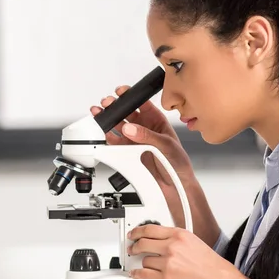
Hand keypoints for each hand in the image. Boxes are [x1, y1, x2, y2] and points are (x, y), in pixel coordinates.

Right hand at [91, 86, 219, 246]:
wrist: (175, 186)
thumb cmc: (178, 164)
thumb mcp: (166, 145)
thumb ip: (147, 136)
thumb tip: (130, 129)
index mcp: (157, 122)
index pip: (142, 105)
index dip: (131, 97)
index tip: (122, 92)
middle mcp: (144, 129)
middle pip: (126, 114)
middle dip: (115, 107)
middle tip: (107, 104)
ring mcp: (134, 141)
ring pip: (118, 127)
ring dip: (108, 120)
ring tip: (100, 114)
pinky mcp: (127, 153)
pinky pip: (115, 143)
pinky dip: (108, 137)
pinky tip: (104, 132)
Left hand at [127, 224, 244, 278]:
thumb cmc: (217, 269)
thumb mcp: (197, 244)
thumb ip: (179, 241)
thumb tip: (164, 242)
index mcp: (181, 235)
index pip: (151, 229)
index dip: (138, 231)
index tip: (134, 233)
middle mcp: (173, 246)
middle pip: (143, 242)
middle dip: (135, 246)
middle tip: (132, 248)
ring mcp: (168, 263)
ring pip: (144, 259)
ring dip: (142, 263)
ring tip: (142, 264)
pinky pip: (143, 274)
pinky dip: (137, 274)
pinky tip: (137, 274)